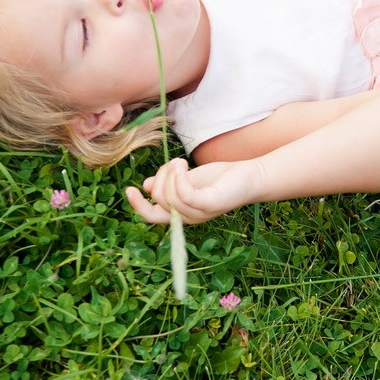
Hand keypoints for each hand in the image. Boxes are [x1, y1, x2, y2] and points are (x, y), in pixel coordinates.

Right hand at [126, 158, 263, 224]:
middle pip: (158, 201)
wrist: (250, 176)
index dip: (137, 205)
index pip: (152, 216)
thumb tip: (147, 185)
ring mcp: (200, 213)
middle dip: (159, 177)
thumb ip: (169, 183)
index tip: (129, 188)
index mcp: (181, 212)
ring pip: (168, 197)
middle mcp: (189, 217)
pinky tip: (182, 164)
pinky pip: (184, 194)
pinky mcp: (210, 204)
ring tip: (181, 161)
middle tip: (174, 163)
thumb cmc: (221, 178)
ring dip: (170, 173)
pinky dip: (178, 177)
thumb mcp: (189, 179)